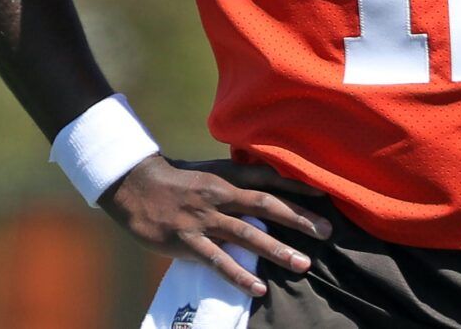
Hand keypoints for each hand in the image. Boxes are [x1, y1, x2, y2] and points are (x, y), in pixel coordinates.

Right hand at [102, 155, 333, 298]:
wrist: (133, 186)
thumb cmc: (176, 181)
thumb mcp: (208, 174)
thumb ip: (236, 182)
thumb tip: (269, 187)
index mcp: (226, 176)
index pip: (268, 178)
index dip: (296, 185)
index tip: (326, 194)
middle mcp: (219, 194)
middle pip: (265, 204)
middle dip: (298, 218)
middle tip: (327, 231)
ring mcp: (203, 218)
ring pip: (247, 234)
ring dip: (277, 249)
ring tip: (303, 264)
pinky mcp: (187, 240)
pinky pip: (217, 260)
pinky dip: (240, 274)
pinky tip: (259, 287)